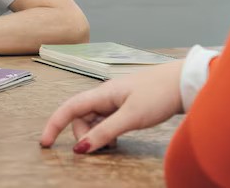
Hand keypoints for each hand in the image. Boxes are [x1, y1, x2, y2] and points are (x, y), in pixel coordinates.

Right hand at [40, 60, 184, 153]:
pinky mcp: (127, 106)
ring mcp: (116, 100)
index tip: (45, 143)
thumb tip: (81, 148)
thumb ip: (105, 132)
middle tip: (103, 148)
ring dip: (97, 136)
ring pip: (95, 121)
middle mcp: (105, 95)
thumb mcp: (131, 117)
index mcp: (102, 93)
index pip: (69, 108)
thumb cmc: (159, 93)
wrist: (184, 82)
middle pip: (81, 118)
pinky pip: (107, 121)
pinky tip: (118, 140)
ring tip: (113, 145)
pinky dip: (107, 133)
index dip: (54, 124)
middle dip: (84, 136)